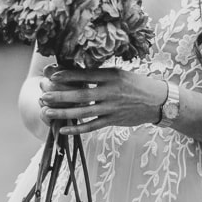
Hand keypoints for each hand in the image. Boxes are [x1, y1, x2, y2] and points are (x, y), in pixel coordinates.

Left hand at [39, 64, 167, 134]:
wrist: (158, 101)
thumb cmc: (136, 84)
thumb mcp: (120, 73)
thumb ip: (101, 73)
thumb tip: (77, 71)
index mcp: (111, 75)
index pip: (86, 74)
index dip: (67, 75)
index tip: (51, 74)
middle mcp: (110, 91)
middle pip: (81, 94)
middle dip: (60, 95)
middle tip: (44, 94)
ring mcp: (112, 107)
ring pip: (83, 111)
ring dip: (63, 113)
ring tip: (47, 112)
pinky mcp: (113, 120)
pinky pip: (92, 126)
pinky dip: (77, 128)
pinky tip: (64, 129)